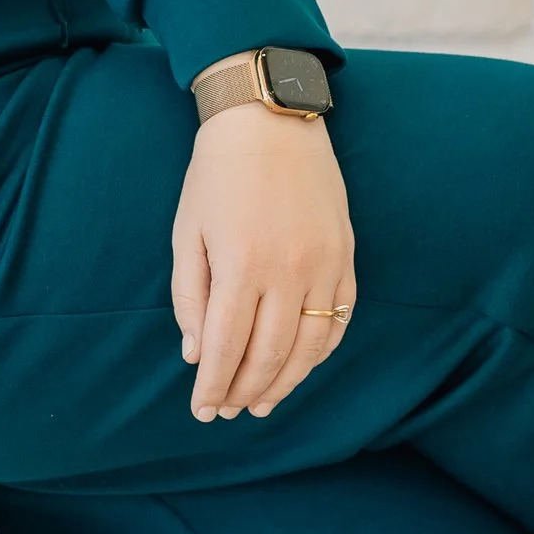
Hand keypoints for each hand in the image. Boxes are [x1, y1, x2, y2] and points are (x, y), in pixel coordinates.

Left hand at [169, 107, 356, 423]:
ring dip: (286, 382)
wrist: (271, 121)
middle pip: (269, 354)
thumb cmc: (217, 176)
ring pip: (309, 346)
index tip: (203, 411)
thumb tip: (197, 355)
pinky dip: (320, 352)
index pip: (227, 346)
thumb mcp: (187, 232)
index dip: (214, 385)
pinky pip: (339, 319)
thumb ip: (189, 298)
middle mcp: (287, 270)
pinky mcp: (347, 257)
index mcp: (241, 263)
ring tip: (262, 403)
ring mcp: (324, 265)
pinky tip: (300, 366)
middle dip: (246, 391)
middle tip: (229, 412)